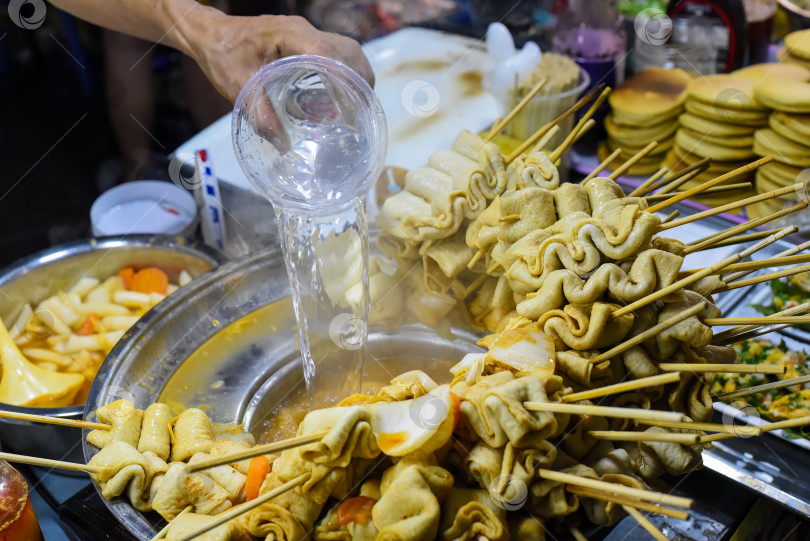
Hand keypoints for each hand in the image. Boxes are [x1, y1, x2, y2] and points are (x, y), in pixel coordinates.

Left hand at [186, 11, 374, 102]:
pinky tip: (343, 97)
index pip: (329, 54)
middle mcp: (304, 31)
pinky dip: (347, 74)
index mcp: (288, 35)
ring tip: (356, 108)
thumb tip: (282, 145)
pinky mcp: (308, 42)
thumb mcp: (238, 87)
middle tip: (359, 116)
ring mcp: (308, 34)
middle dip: (360, 83)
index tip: (348, 111)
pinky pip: (339, 54)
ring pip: (348, 52)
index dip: (344, 82)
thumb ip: (260, 114)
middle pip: (348, 52)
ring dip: (358, 78)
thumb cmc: (222, 55)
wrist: (211, 35)